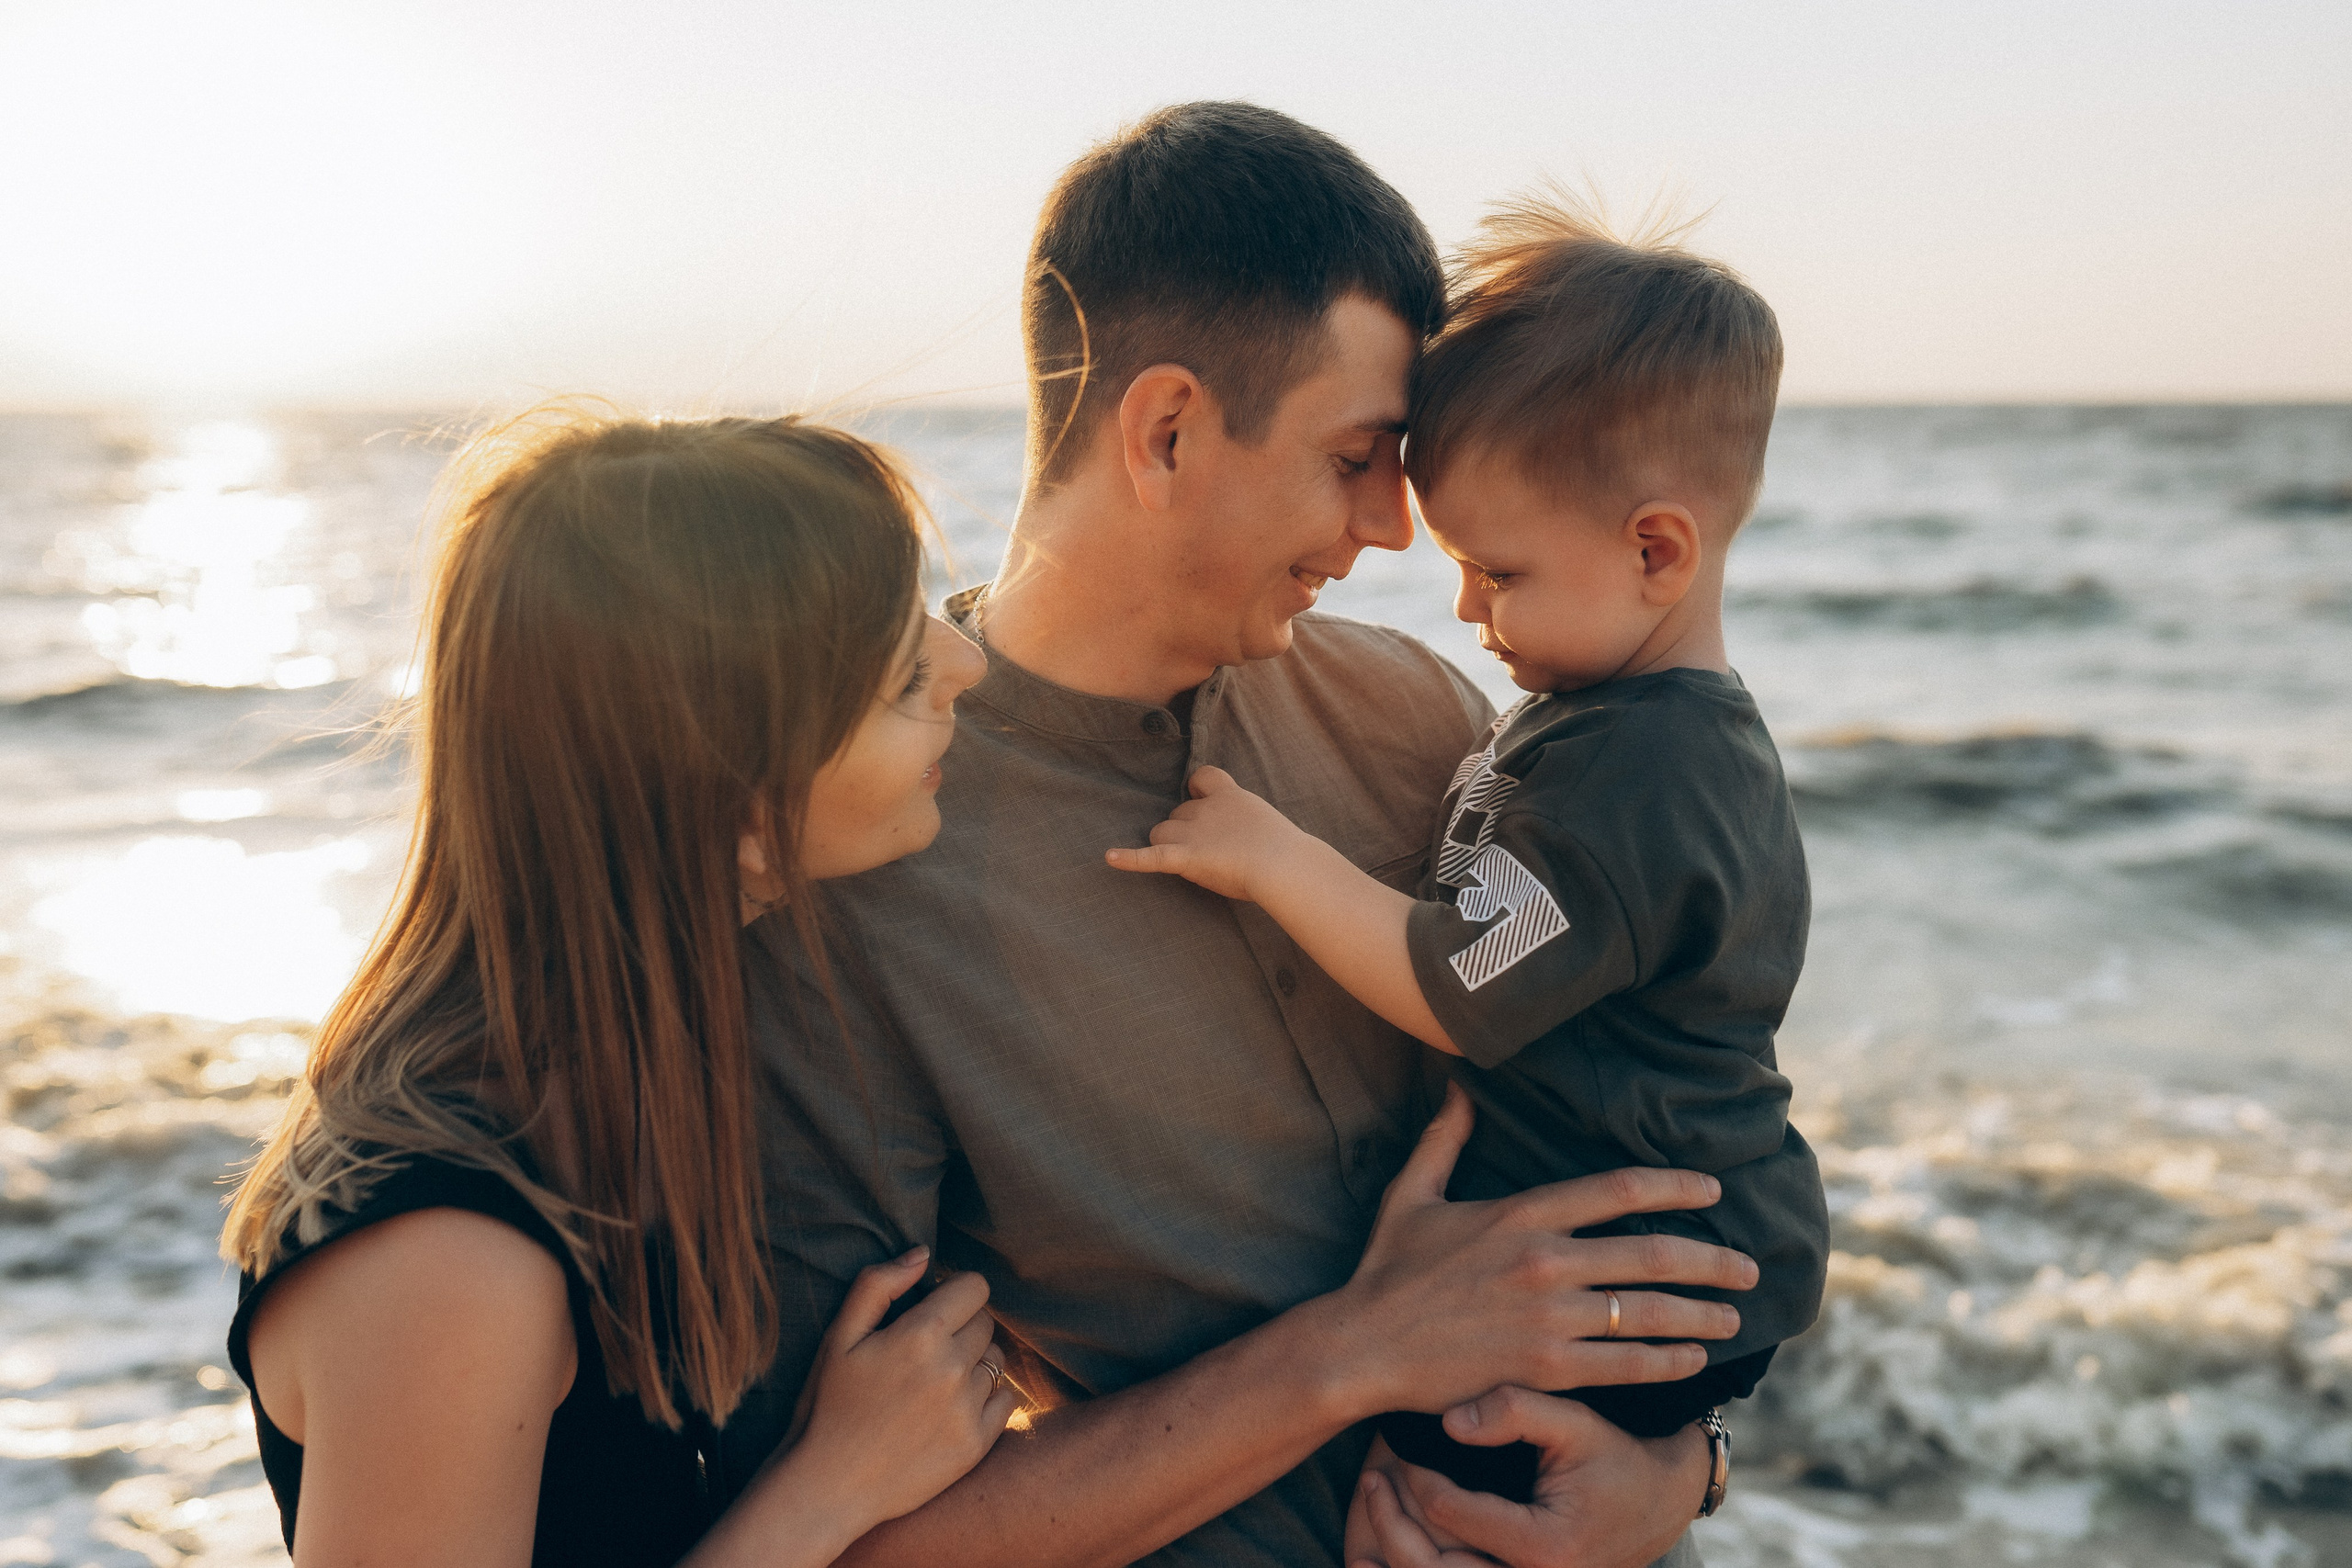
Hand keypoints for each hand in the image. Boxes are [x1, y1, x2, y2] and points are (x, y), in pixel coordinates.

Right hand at [762, 1249, 1021, 1533]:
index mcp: (919, 1335)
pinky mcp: (976, 1446)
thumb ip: (878, 1285)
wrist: (827, 1488)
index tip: (934, 1309)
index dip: (954, 1293)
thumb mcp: (839, 1337)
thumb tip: (923, 1254)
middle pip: (985, 1323)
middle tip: (925, 1351)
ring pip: (996, 1361)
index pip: (975, 1288)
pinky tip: (951, 1409)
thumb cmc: (828, 1406)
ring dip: (975, 1363)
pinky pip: (1006, 1400)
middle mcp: (952, 1369)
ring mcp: (967, 1410)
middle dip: (961, 1327)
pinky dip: (987, 1399)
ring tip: (936, 1382)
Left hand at [1104, 765, 1315, 901]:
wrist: (1284, 865)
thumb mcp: (1270, 827)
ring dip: (1167, 842)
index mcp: (1230, 795)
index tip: (1201, 800)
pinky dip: (1129, 858)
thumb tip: (1244, 837)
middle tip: (1208, 852)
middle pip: (1178, 812)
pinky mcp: (1185, 857)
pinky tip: (1110, 858)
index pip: (1201, 776)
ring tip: (1187, 862)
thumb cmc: (1287, 853)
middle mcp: (1206, 808)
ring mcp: (1193, 832)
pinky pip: (1151, 856)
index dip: (1197, 790)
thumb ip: (1248, 824)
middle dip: (1184, 829)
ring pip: (1162, 830)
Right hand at [1317, 1083, 1755, 1421]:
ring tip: (1732, 1317)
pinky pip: (1623, 1366)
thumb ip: (1444, 1139)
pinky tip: (1693, 1359)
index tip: (1711, 1189)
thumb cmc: (1386, 1271)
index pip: (1616, 1190)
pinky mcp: (1544, 1368)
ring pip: (1646, 1311)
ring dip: (1700, 1314)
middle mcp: (1544, 1261)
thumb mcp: (1412, 1194)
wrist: (1363, 1346)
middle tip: (1748, 1267)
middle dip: (1710, 1260)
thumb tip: (1459, 1084)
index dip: (1672, 1186)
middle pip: (1650, 1254)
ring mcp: (1548, 1318)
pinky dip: (1666, 1361)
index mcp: (1520, 1214)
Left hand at [1356, 1392, 1712, 1567]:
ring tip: (1359, 1549)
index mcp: (1545, 1547)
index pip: (1451, 1514)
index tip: (1401, 1448)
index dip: (1417, 1479)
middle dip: (1392, 1530)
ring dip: (1398, 1567)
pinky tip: (1384, 1566)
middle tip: (1371, 1485)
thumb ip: (1515, 1411)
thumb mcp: (1576, 1422)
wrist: (1662, 1502)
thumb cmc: (1617, 1456)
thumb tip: (1448, 1422)